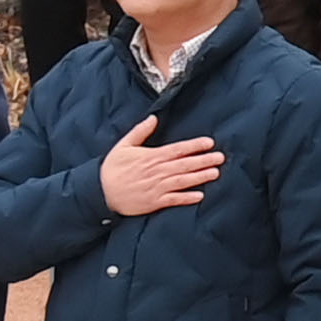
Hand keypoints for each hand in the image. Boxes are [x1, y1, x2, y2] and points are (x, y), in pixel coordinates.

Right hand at [98, 120, 222, 216]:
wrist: (100, 192)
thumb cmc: (112, 168)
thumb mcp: (123, 145)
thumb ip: (140, 131)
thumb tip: (154, 118)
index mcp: (151, 157)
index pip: (177, 149)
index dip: (194, 146)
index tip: (209, 143)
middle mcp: (157, 171)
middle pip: (184, 164)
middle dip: (204, 160)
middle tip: (220, 157)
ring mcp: (156, 187)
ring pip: (182, 181)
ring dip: (200, 177)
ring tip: (215, 173)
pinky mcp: (154, 202)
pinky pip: (174, 200)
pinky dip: (187, 198)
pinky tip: (200, 196)